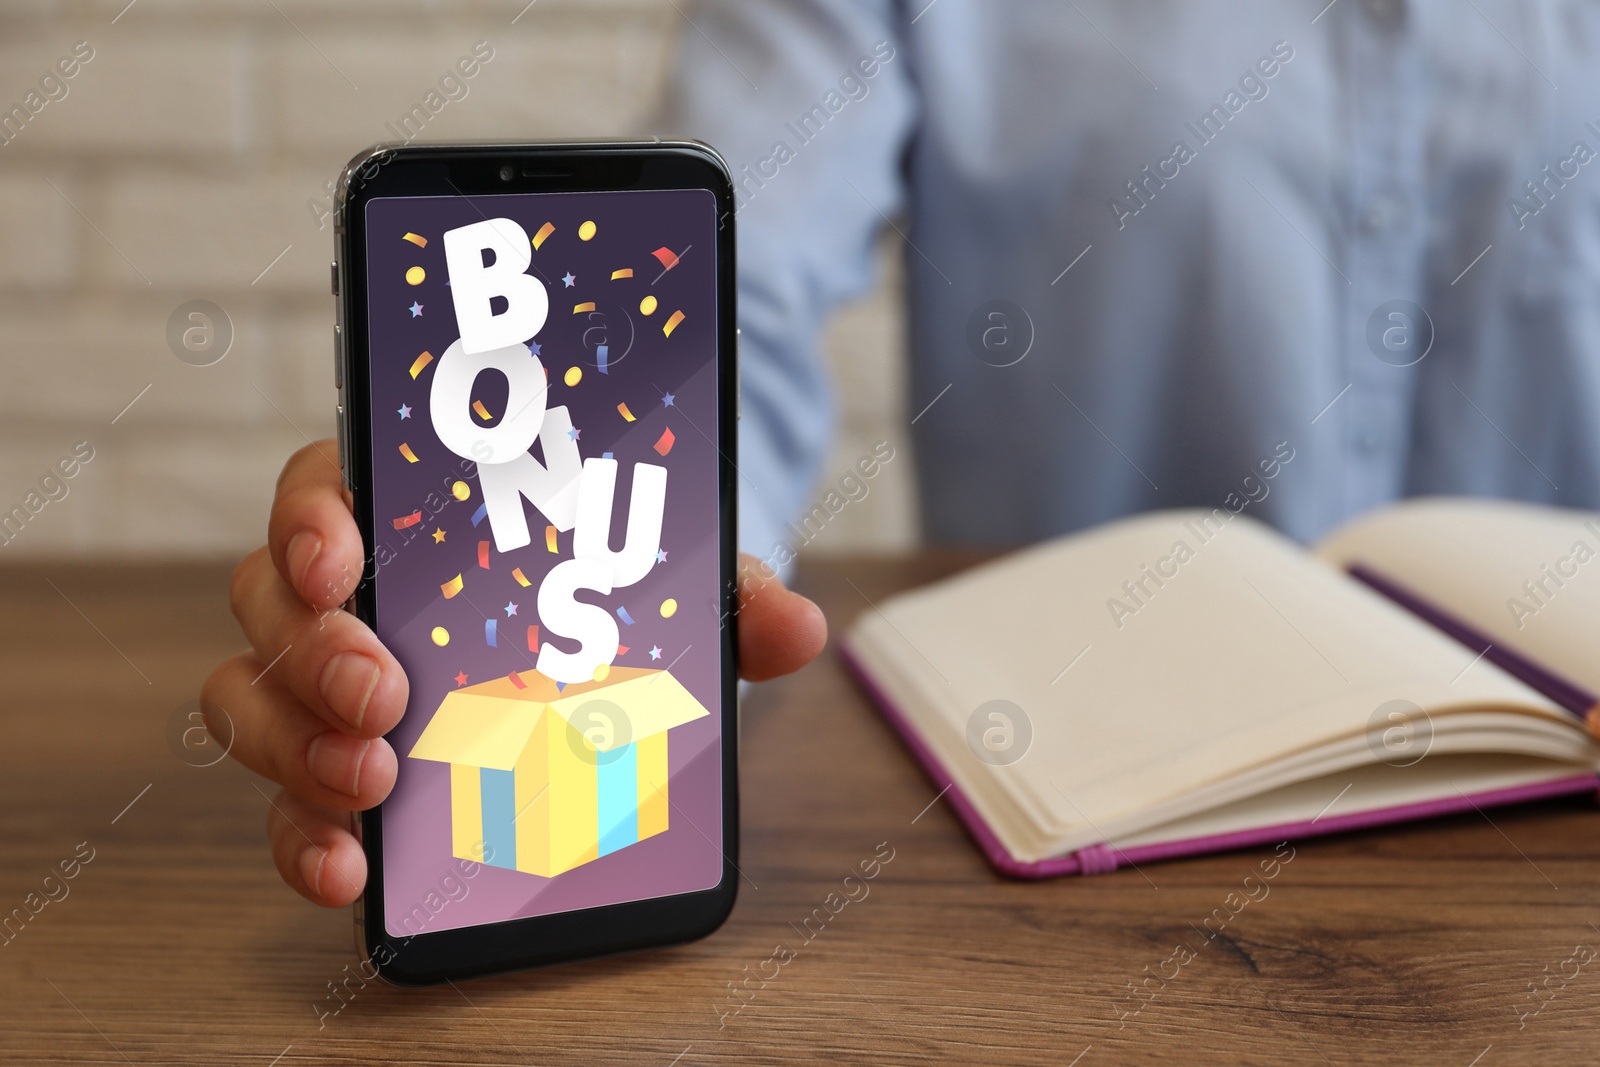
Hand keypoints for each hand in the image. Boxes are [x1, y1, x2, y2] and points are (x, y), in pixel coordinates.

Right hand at [201, 441, 826, 906]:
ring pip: (254, 697)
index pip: (326, 485)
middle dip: (317, 651)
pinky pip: (285, 799)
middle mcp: (349, 594)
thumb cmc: (609, 595)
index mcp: (410, 512)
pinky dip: (304, 835)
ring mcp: (327, 684)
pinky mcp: (335, 767)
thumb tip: (796, 625)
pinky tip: (349, 868)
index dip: (313, 516)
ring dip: (299, 743)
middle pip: (273, 600)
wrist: (606, 662)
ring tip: (374, 784)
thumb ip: (725, 590)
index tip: (345, 560)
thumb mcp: (670, 577)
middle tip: (388, 696)